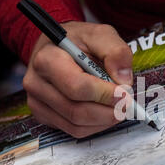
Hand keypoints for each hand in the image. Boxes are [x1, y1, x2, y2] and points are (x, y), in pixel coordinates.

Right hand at [23, 21, 132, 137]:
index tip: (125, 93)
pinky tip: (104, 112)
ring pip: (76, 125)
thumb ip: (115, 51)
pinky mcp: (43, 116)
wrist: (56, 47)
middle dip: (108, 111)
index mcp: (47, 59)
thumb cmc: (77, 41)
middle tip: (127, 105)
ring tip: (118, 107)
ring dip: (104, 121)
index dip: (105, 94)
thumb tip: (124, 80)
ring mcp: (37, 102)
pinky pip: (73, 130)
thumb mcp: (99, 34)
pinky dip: (95, 126)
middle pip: (77, 111)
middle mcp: (36, 83)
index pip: (77, 87)